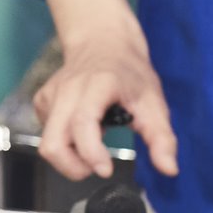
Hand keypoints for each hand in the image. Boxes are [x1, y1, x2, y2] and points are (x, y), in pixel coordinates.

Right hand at [33, 34, 179, 185]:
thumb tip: (169, 169)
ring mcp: (52, 95)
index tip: (106, 170)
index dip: (90, 152)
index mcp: (98, 85)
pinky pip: (47, 135)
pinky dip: (65, 144)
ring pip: (46, 143)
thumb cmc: (130, 73)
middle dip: (73, 167)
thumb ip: (162, 138)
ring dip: (68, 159)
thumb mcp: (154, 103)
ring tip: (92, 149)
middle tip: (97, 165)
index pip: (83, 123)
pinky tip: (82, 133)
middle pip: (54, 143)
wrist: (104, 42)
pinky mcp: (43, 102)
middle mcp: (69, 89)